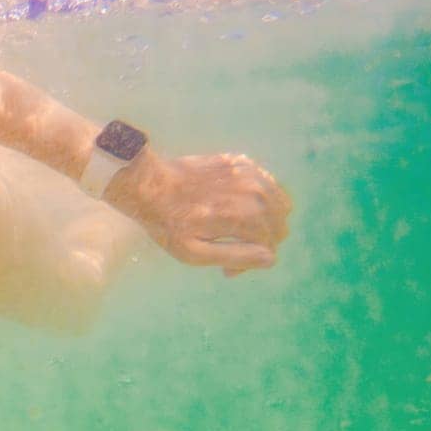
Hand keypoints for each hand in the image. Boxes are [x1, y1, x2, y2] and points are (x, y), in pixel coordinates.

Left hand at [104, 148, 291, 276]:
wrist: (150, 185)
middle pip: (279, 224)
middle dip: (261, 242)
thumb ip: (236, 255)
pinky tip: (236, 208)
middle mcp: (254, 192)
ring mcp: (250, 173)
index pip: (270, 245)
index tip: (228, 268)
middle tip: (232, 248)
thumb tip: (270, 258)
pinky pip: (269, 185)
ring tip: (236, 230)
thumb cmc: (168, 224)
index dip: (252, 261)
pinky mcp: (243, 162)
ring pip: (280, 204)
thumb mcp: (194, 252)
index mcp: (243, 216)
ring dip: (264, 221)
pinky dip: (260, 200)